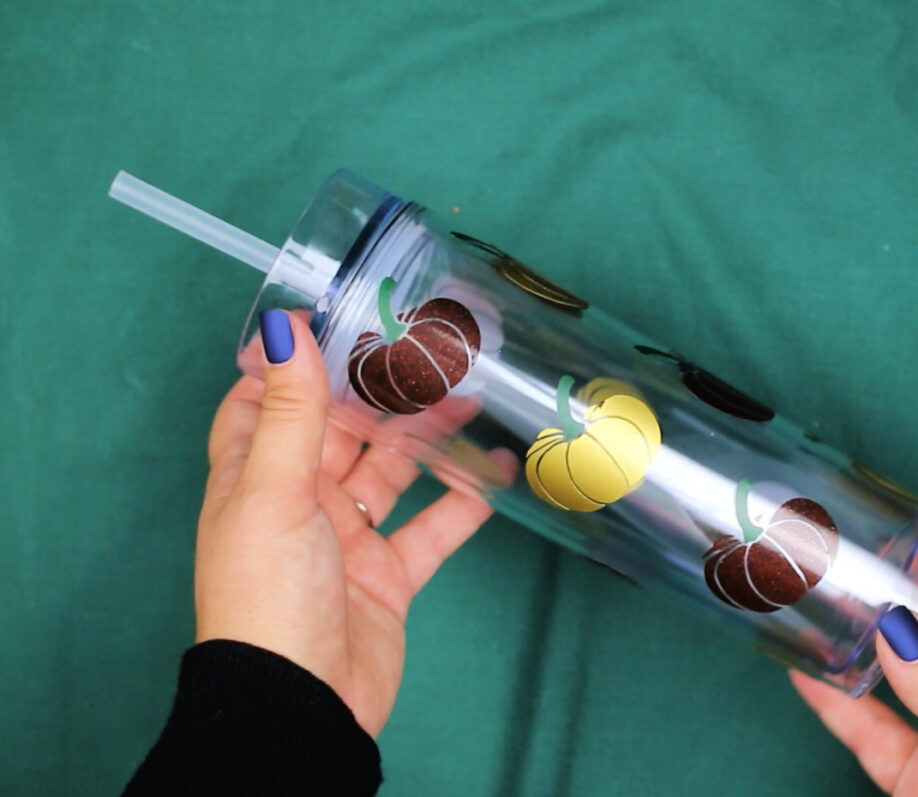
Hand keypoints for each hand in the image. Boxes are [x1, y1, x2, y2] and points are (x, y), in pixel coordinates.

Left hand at [195, 310, 512, 736]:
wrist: (303, 704)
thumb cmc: (268, 595)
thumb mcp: (273, 492)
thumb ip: (289, 412)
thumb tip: (284, 327)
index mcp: (254, 477)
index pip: (264, 403)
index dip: (295, 364)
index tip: (338, 320)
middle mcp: (299, 501)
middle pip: (342, 432)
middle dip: (382, 395)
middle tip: (430, 355)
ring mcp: (347, 539)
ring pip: (392, 473)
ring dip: (427, 440)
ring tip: (470, 402)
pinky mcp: (389, 576)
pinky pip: (431, 528)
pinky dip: (462, 503)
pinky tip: (493, 475)